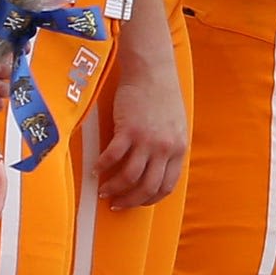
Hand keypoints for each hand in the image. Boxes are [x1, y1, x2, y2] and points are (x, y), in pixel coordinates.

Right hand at [96, 25, 187, 208]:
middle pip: (147, 187)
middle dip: (130, 200)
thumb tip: (156, 168)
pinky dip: (103, 166)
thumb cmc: (162, 95)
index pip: (166, 186)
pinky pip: (113, 156)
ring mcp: (147, 140)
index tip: (137, 202)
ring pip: (129, 176)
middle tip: (116, 203)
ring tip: (103, 190)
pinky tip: (96, 169)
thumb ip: (169, 148)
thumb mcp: (175, 126)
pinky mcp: (128, 130)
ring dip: (114, 187)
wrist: (152, 71)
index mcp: (179, 149)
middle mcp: (165, 148)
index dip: (150, 199)